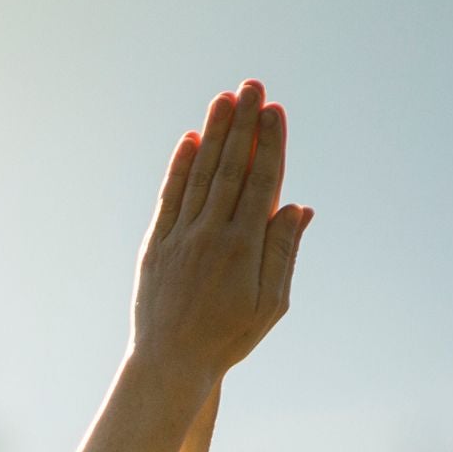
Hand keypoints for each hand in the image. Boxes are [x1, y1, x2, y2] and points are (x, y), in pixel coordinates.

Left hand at [132, 80, 308, 382]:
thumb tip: (297, 206)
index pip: (261, 182)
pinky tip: (189, 141)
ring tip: (223, 100)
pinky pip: (169, 198)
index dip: (269, 143)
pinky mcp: (155, 246)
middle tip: (251, 86)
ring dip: (212, 135)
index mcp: (244, 247)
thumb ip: (283, 252)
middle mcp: (210, 235)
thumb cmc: (227, 338)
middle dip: (242, 124)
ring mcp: (180, 238)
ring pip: (199, 175)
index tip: (275, 110)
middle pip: (230, 168)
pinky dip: (179, 168)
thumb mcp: (270, 303)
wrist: (170, 365)